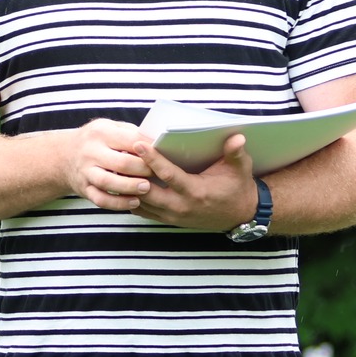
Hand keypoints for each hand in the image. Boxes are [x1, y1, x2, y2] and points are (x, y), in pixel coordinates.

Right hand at [60, 119, 155, 210]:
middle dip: (143, 170)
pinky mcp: (83, 188)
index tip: (164, 155)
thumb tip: (158, 143)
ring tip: (147, 189)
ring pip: (109, 182)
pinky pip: (101, 199)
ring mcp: (85, 171)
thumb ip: (131, 133)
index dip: (150, 149)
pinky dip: (118, 203)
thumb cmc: (95, 141)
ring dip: (131, 187)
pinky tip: (134, 202)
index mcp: (101, 132)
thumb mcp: (109, 128)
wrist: (63, 155)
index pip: (131, 140)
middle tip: (157, 174)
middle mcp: (90, 151)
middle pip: (122, 163)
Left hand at [130, 133, 257, 230]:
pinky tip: (122, 184)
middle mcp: (181, 206)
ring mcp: (173, 216)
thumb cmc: (237, 187)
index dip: (152, 159)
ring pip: (141, 204)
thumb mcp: (240, 169)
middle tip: (118, 155)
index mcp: (196, 192)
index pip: (168, 175)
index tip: (138, 144)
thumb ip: (236, 153)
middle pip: (147, 192)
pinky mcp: (169, 220)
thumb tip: (237, 137)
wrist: (240, 215)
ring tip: (115, 167)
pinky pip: (143, 212)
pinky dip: (131, 199)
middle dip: (131, 175)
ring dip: (128, 187)